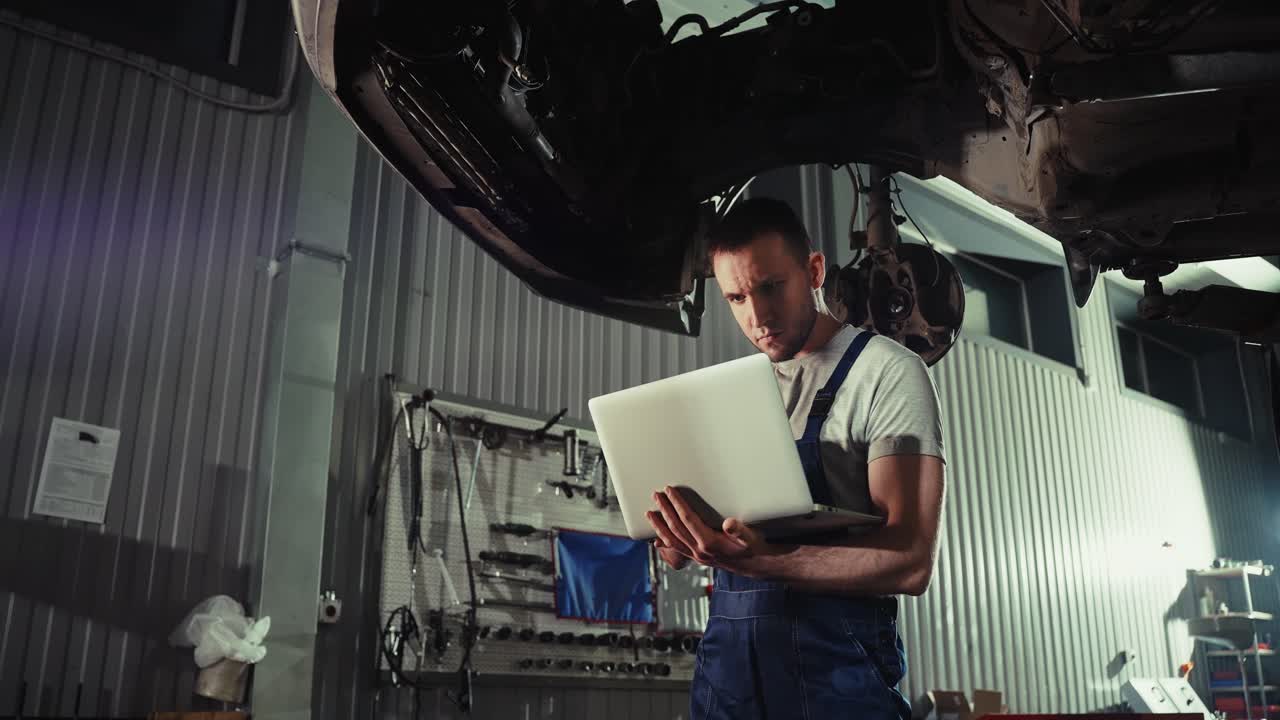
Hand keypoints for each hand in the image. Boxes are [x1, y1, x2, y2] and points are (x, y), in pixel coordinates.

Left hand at [644, 485, 775, 575]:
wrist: (757, 565)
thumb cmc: (755, 547)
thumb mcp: (751, 536)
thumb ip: (740, 531)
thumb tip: (729, 524)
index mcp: (710, 542)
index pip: (687, 518)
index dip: (677, 503)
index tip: (669, 490)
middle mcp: (700, 551)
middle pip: (676, 527)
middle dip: (664, 510)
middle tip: (656, 495)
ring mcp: (697, 556)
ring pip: (672, 539)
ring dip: (660, 525)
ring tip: (650, 513)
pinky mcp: (698, 558)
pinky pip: (676, 550)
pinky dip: (665, 543)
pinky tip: (657, 540)